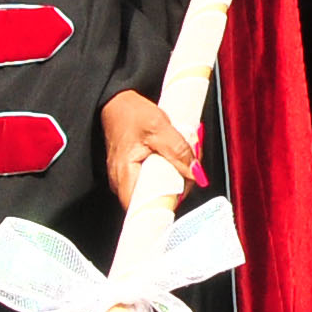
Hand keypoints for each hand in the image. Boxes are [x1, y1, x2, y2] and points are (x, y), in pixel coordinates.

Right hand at [102, 88, 203, 208]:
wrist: (116, 102)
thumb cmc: (129, 113)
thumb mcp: (159, 127)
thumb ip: (178, 151)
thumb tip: (196, 174)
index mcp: (125, 177)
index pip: (145, 209)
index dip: (168, 204)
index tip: (184, 189)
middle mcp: (123, 183)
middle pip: (157, 199)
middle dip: (180, 184)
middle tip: (191, 164)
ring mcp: (128, 179)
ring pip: (159, 188)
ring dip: (177, 175)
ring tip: (185, 155)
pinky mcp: (135, 172)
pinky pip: (157, 179)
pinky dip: (170, 169)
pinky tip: (176, 156)